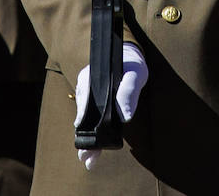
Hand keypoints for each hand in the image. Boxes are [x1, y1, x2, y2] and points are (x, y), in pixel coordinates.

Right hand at [74, 42, 147, 169]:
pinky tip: (94, 152)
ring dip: (88, 141)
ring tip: (89, 160)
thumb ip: (129, 92)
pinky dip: (93, 136)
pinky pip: (91, 121)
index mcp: (92, 78)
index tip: (83, 135)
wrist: (130, 58)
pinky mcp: (95, 104)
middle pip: (83, 116)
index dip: (84, 119)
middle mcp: (86, 89)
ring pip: (86, 122)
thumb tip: (125, 117)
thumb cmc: (133, 65)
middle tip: (85, 158)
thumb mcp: (135, 74)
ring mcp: (88, 97)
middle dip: (84, 138)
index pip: (85, 102)